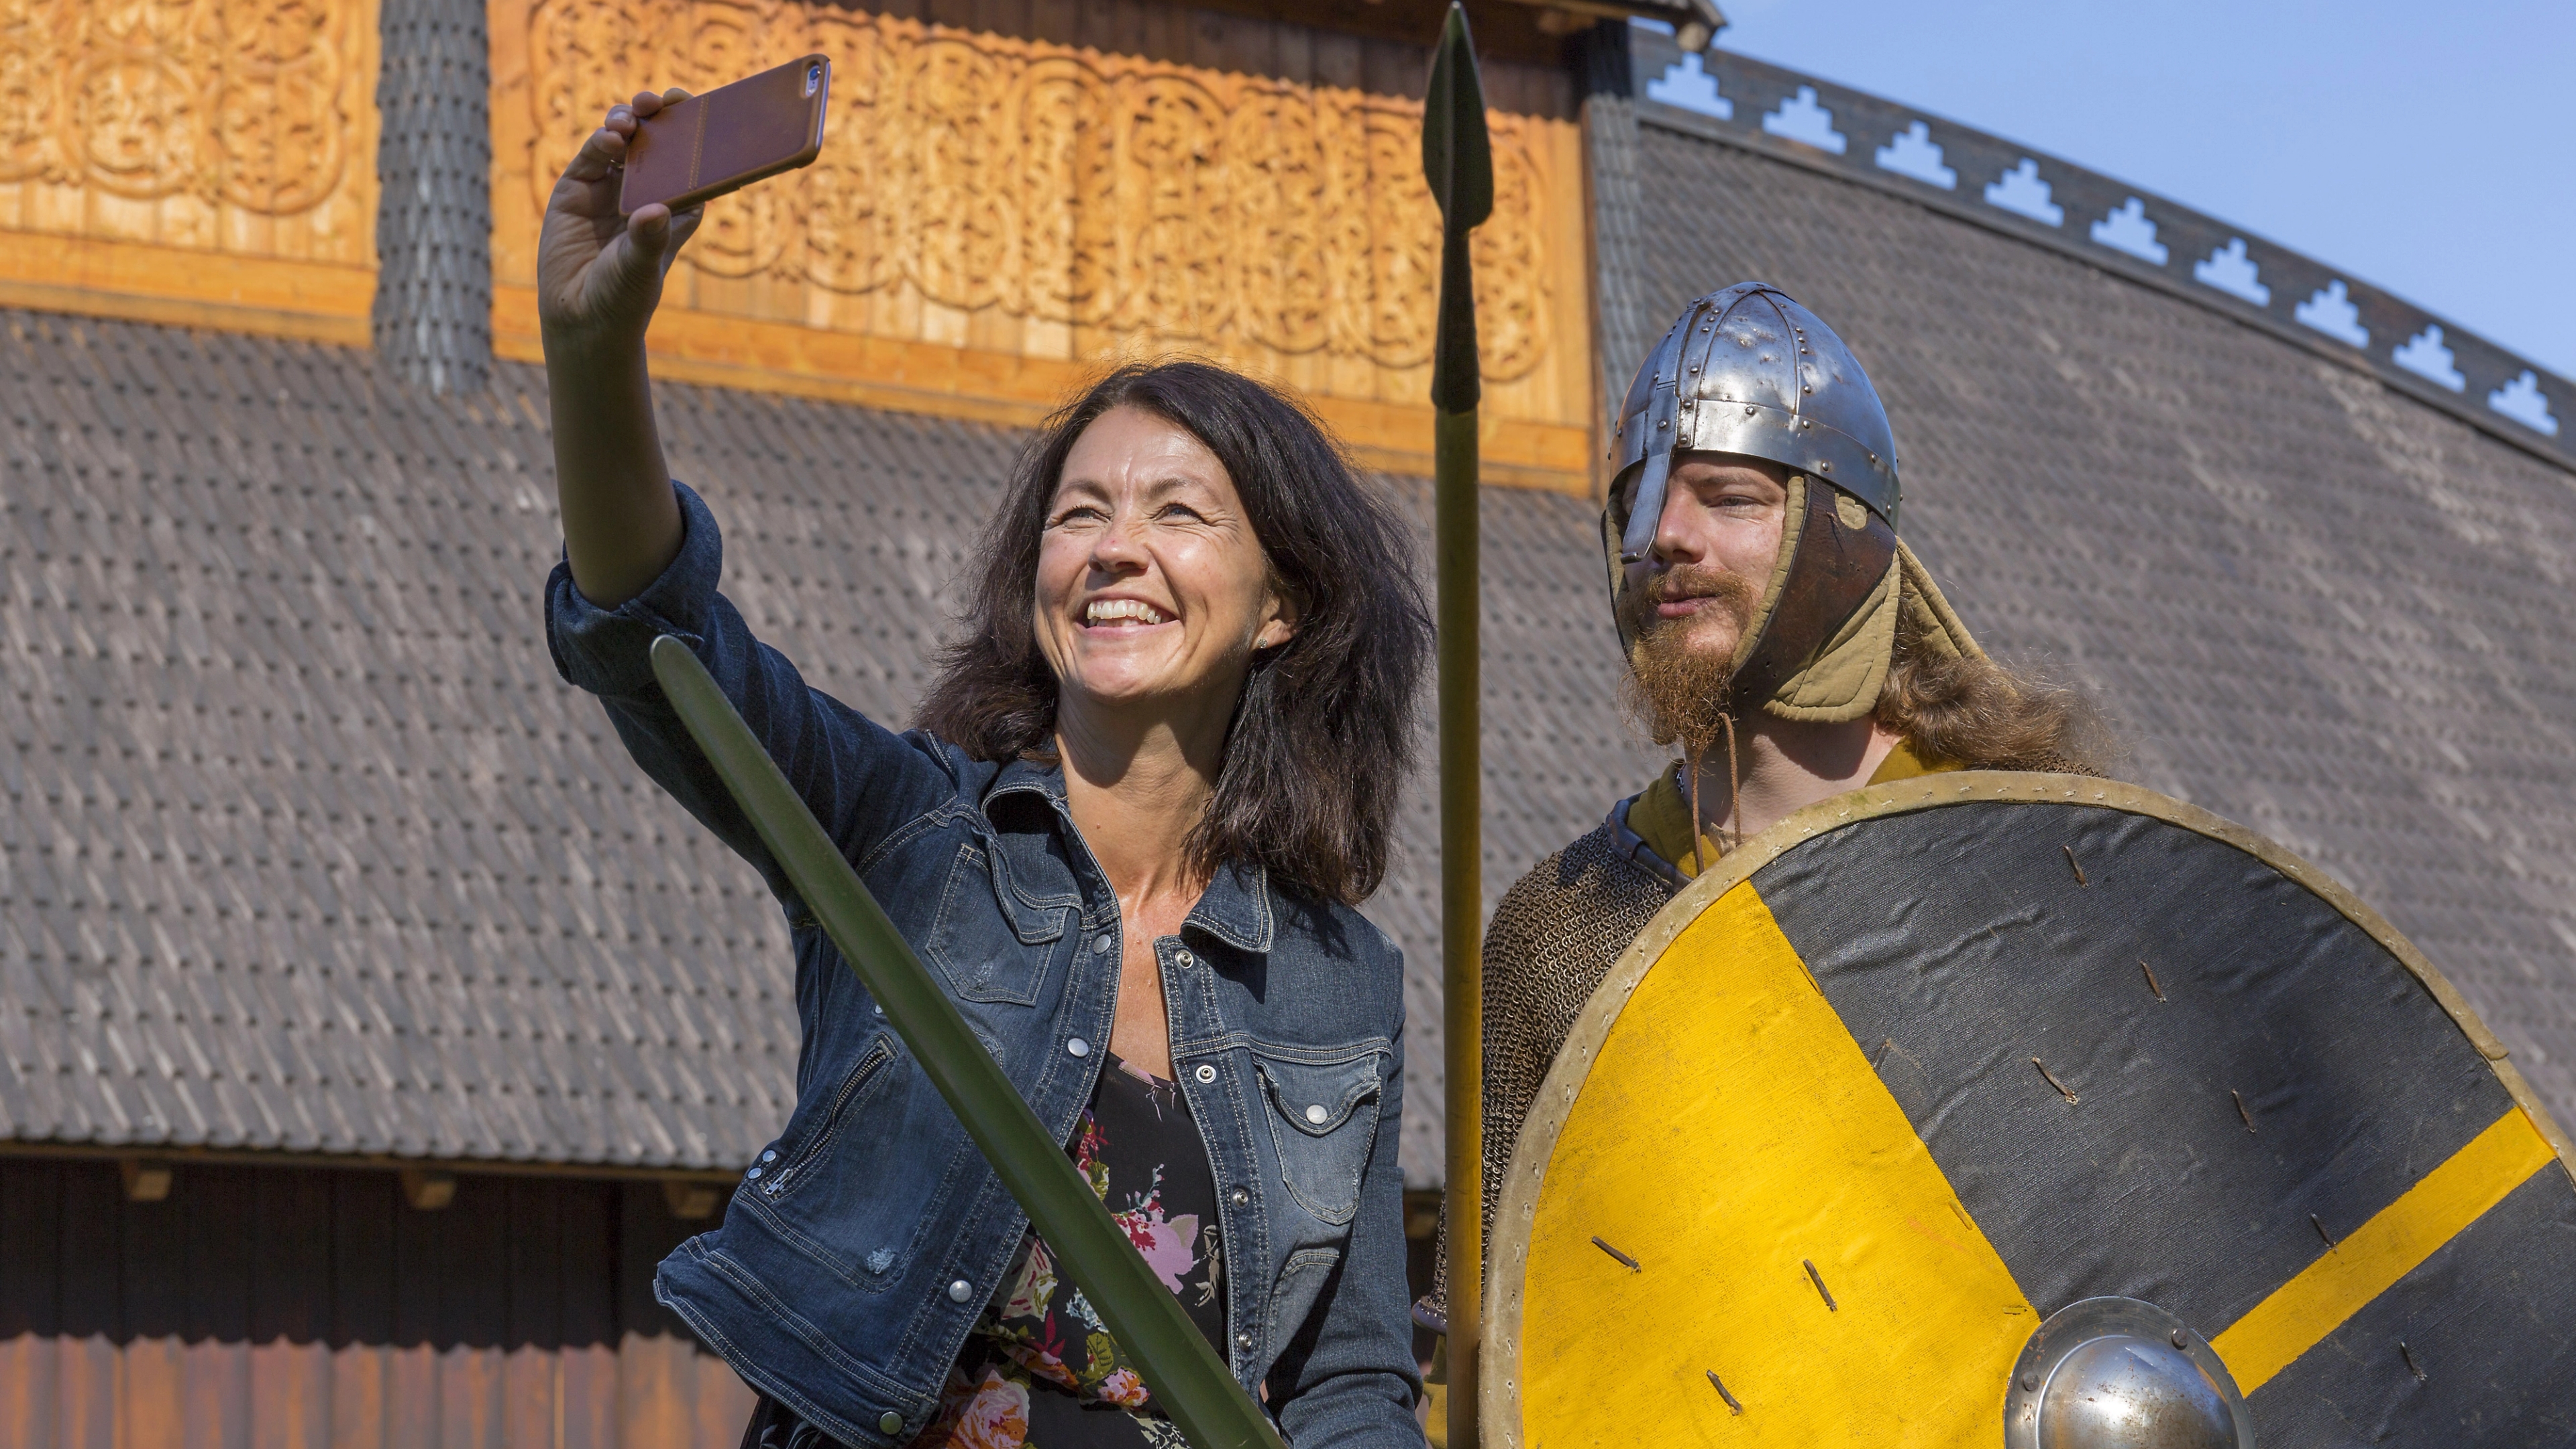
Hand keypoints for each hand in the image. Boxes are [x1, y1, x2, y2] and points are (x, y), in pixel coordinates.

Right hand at [536, 89, 704, 351]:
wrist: (581, 317)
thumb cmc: (623, 297)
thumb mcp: (640, 268)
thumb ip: (647, 239)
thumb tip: (654, 212)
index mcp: (676, 206)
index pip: (691, 160)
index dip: (693, 130)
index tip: (693, 107)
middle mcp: (646, 191)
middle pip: (658, 142)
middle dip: (659, 116)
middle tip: (659, 101)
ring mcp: (611, 187)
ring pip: (624, 141)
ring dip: (628, 122)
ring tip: (631, 120)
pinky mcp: (578, 188)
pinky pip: (593, 156)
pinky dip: (601, 142)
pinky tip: (610, 137)